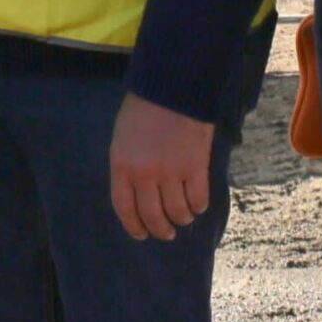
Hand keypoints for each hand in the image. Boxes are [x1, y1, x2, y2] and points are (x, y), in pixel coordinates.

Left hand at [108, 92, 214, 240]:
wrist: (172, 87)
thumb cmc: (145, 108)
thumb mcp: (123, 138)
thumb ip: (127, 166)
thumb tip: (138, 193)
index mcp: (122, 165)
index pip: (124, 208)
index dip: (134, 226)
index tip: (142, 234)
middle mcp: (144, 174)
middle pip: (152, 216)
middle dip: (160, 229)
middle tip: (166, 233)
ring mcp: (171, 172)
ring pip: (177, 212)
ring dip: (181, 218)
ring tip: (184, 216)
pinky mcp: (195, 167)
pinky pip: (198, 199)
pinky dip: (199, 205)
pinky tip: (198, 203)